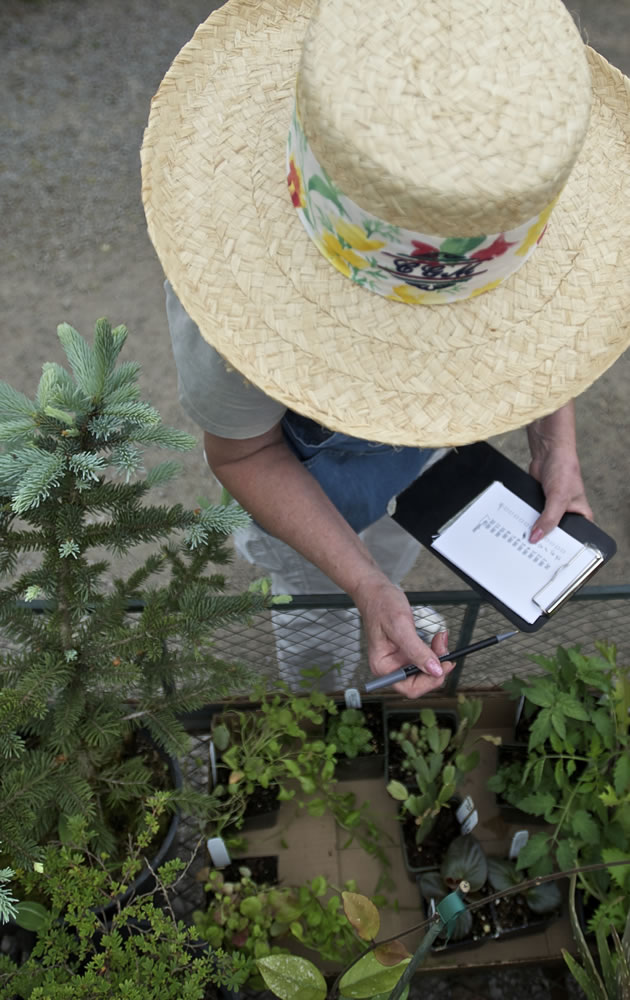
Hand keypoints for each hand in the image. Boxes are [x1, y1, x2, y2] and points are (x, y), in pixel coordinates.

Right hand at [354, 577, 454, 698]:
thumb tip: (434, 670)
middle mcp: (391, 667)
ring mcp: (399, 660)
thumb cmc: (381, 605)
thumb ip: (417, 650)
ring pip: (426, 670)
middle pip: (420, 681)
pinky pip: (425, 658)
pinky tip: (437, 639)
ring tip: (440, 639)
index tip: (443, 666)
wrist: (376, 591)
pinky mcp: (406, 652)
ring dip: (438, 657)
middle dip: (436, 667)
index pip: (410, 688)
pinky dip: (435, 650)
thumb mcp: (400, 626)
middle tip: (444, 649)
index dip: (429, 680)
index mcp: (383, 667)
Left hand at [527, 403, 592, 541]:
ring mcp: (552, 511)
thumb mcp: (558, 498)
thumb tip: (536, 537)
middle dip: (544, 541)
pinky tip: (517, 528)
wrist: (548, 452)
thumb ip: (548, 519)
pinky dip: (525, 521)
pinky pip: (531, 517)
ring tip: (522, 544)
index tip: (551, 561)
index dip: (563, 549)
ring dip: (532, 531)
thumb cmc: (563, 470)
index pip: (575, 540)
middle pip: (555, 535)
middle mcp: (568, 515)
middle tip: (533, 554)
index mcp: (581, 517)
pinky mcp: (539, 505)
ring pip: (542, 527)